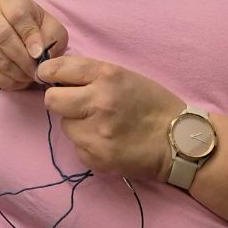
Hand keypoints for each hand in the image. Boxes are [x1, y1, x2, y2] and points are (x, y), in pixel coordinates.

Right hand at [0, 0, 65, 92]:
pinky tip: (17, 77)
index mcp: (10, 1)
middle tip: (37, 70)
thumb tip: (43, 56)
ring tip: (30, 74)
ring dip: (18, 73)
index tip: (39, 53)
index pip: (17, 15)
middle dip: (24, 59)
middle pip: (2, 37)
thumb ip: (53, 36)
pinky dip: (9, 81)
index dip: (30, 36)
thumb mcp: (47, 25)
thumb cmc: (31, 30)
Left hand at [39, 55, 183, 180]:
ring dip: (77, 124)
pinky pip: (77, 147)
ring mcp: (96, 133)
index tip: (49, 77)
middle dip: (60, 101)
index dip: (48, 73)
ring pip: (65, 125)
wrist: (179, 142)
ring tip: (102, 125)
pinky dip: (88, 144)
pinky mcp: (96, 157)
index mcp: (106, 76)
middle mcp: (98, 103)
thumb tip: (55, 74)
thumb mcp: (124, 76)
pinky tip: (108, 141)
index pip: (57, 69)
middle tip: (77, 104)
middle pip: (51, 100)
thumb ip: (90, 74)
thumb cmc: (152, 104)